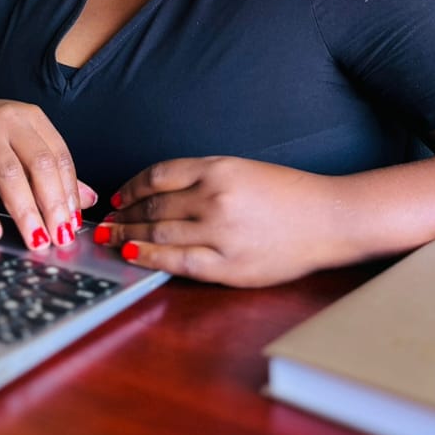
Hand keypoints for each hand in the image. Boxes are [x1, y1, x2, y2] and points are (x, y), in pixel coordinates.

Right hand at [0, 94, 96, 249]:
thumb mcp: (21, 145)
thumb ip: (53, 171)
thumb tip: (89, 200)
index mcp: (32, 119)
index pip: (60, 157)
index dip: (70, 193)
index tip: (74, 223)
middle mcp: (9, 120)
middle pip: (39, 165)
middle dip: (53, 205)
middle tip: (59, 237)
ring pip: (9, 174)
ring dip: (25, 212)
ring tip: (35, 239)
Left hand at [95, 156, 341, 286]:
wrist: (329, 218)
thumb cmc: (289, 193)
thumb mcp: (243, 170)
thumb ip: (204, 178)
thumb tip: (160, 193)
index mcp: (219, 169)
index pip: (159, 176)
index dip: (132, 187)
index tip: (120, 197)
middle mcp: (216, 198)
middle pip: (154, 206)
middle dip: (125, 215)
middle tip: (105, 222)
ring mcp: (221, 233)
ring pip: (160, 232)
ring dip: (129, 235)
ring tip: (111, 239)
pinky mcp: (229, 265)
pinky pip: (178, 261)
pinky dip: (150, 257)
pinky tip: (133, 256)